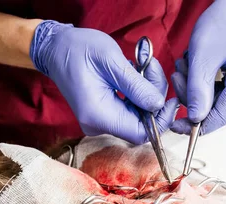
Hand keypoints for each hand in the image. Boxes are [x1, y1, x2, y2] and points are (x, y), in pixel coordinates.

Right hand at [30, 21, 179, 143]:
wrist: (55, 49)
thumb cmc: (78, 49)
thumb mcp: (111, 61)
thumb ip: (136, 86)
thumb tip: (159, 105)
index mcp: (98, 115)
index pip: (140, 133)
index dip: (160, 119)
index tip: (170, 98)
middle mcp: (98, 125)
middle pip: (141, 124)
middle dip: (154, 98)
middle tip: (151, 66)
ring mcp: (100, 121)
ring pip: (137, 116)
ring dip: (147, 92)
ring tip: (143, 65)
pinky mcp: (103, 114)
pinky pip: (129, 111)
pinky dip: (137, 94)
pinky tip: (135, 74)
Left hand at [170, 0, 225, 134]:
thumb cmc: (224, 20)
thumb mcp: (203, 53)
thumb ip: (197, 89)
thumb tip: (194, 120)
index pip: (222, 115)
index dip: (197, 125)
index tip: (175, 127)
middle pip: (220, 109)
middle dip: (194, 96)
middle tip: (178, 73)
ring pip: (221, 103)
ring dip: (199, 89)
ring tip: (188, 64)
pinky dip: (208, 86)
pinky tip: (201, 68)